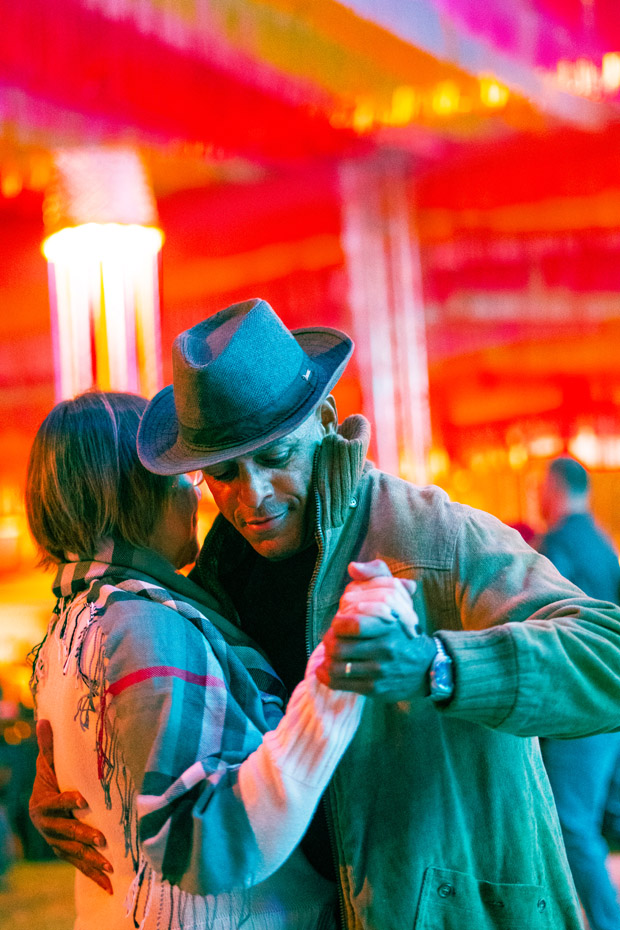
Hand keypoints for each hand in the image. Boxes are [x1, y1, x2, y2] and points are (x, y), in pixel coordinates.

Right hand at [29, 719, 112, 893]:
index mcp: (43, 804)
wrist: (42, 804)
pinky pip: (80, 866)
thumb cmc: (51, 778)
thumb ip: (49, 746)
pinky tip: (111, 885)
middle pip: (66, 833)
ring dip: (91, 862)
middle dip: (84, 837)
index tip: (82, 801)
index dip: (67, 802)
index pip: (56, 804)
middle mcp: (48, 827)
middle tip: (102, 840)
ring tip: (110, 866)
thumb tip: (43, 719)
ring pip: (74, 854)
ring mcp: (57, 843)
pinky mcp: (66, 854)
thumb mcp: (49, 764)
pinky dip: (94, 877)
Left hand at [316, 560, 436, 699]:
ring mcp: (380, 670)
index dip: (336, 624)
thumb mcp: (397, 596)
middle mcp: (385, 647)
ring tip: (327, 656)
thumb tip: (352, 566)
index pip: (349, 624)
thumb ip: (377, 574)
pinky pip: (341, 683)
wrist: (428, 667)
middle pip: (338, 646)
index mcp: (389, 623)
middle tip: (330, 640)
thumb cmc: (404, 628)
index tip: (338, 624)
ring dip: (326, 661)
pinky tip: (325, 671)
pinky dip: (327, 677)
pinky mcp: (376, 689)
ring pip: (337, 666)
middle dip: (328, 642)